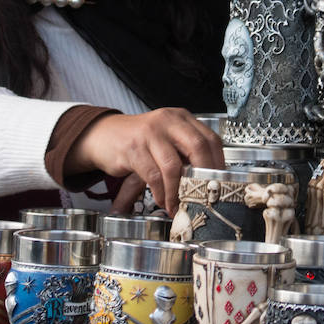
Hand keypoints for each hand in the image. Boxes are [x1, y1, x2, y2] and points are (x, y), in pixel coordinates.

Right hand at [65, 109, 223, 214]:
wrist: (103, 135)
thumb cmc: (139, 141)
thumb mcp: (166, 139)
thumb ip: (185, 153)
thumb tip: (209, 182)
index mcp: (181, 118)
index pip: (210, 139)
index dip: (218, 164)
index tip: (219, 184)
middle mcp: (168, 121)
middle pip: (197, 147)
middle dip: (203, 176)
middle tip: (204, 197)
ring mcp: (150, 133)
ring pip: (173, 166)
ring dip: (178, 192)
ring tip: (177, 205)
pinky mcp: (133, 148)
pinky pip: (153, 175)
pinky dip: (160, 193)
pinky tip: (162, 200)